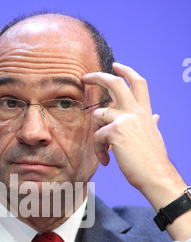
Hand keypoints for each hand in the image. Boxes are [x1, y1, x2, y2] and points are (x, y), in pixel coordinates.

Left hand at [82, 63, 182, 201]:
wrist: (156, 175)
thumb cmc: (152, 160)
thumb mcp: (153, 136)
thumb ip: (151, 123)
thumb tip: (156, 116)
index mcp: (144, 113)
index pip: (138, 84)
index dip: (127, 72)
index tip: (116, 66)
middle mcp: (136, 112)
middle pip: (115, 84)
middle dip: (98, 76)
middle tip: (85, 77)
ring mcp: (125, 120)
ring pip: (98, 115)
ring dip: (96, 134)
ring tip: (104, 152)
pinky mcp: (115, 132)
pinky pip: (96, 137)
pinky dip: (98, 150)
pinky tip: (106, 160)